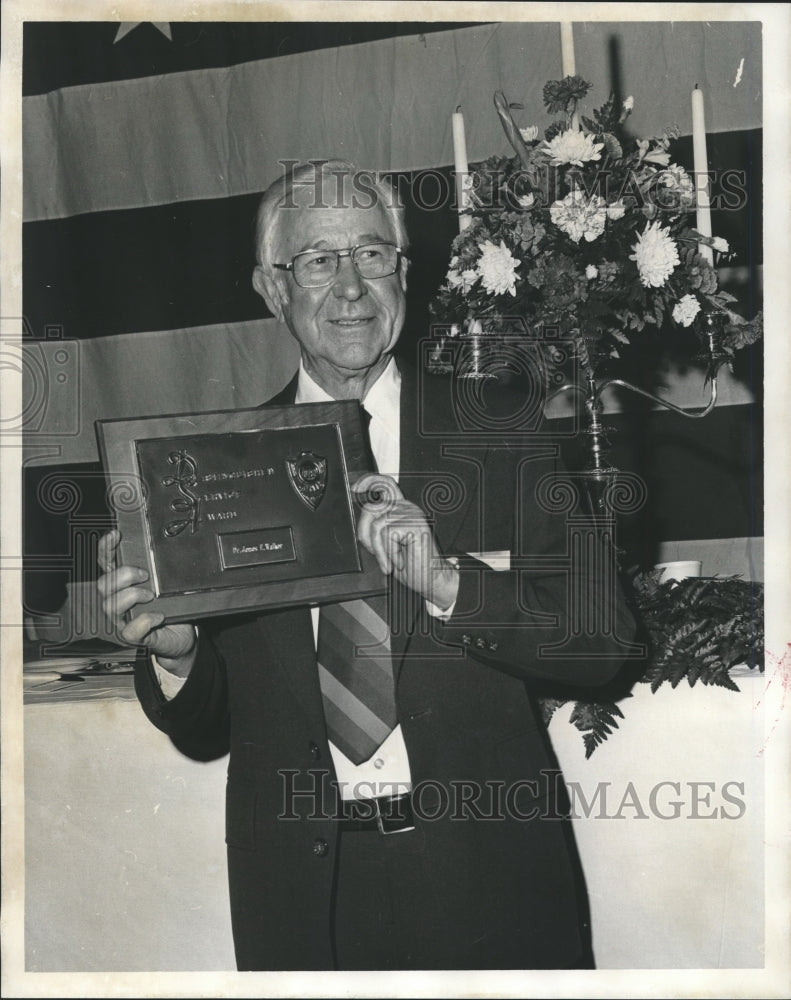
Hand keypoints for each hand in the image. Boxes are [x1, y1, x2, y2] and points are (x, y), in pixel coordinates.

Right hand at [97, 530, 196, 675]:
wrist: (182, 636)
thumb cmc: (172, 608)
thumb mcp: (167, 584)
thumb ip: (161, 569)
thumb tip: (167, 547)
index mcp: (123, 585)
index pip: (106, 564)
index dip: (106, 548)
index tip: (116, 535)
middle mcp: (118, 601)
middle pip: (103, 584)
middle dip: (123, 575)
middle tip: (145, 575)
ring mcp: (123, 620)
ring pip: (110, 606)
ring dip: (132, 595)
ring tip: (151, 595)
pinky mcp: (134, 637)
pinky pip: (130, 630)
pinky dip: (145, 621)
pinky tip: (159, 616)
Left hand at [353, 474, 458, 610]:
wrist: (429, 579)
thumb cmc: (410, 564)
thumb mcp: (384, 544)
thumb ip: (374, 528)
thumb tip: (363, 521)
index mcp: (400, 509)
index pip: (385, 485)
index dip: (369, 481)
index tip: (356, 488)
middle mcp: (407, 508)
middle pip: (372, 509)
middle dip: (368, 536)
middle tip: (380, 555)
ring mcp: (412, 515)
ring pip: (377, 527)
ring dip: (380, 550)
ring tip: (391, 561)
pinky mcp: (415, 525)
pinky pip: (387, 536)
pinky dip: (390, 553)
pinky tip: (400, 561)